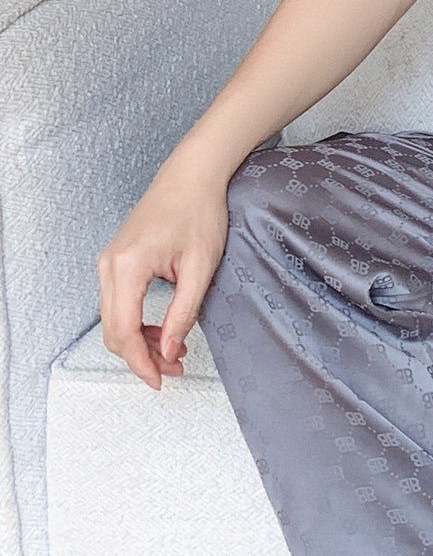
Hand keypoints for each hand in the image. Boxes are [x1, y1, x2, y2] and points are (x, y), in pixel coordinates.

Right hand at [96, 161, 231, 390]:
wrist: (191, 175)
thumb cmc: (200, 212)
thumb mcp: (201, 266)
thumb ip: (183, 312)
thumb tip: (168, 351)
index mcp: (128, 266)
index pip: (124, 330)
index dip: (141, 362)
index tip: (161, 380)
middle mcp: (108, 265)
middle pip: (113, 330)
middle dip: (141, 356)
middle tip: (175, 368)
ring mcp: (107, 262)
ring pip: (113, 319)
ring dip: (138, 341)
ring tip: (174, 350)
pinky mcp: (114, 260)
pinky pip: (117, 303)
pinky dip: (135, 323)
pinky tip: (162, 329)